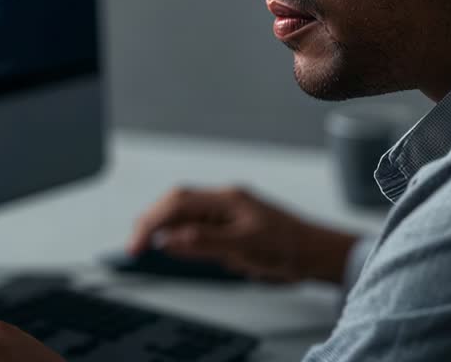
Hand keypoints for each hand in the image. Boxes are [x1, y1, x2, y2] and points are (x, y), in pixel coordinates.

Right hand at [128, 185, 354, 284]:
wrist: (315, 252)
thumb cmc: (289, 246)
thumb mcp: (243, 247)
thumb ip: (204, 241)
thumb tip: (170, 238)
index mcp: (226, 199)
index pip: (176, 204)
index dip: (152, 222)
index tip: (138, 244)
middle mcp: (224, 201)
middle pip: (176, 204)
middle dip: (151, 222)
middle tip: (135, 246)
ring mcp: (227, 212)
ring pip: (184, 214)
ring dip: (164, 227)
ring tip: (147, 246)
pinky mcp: (231, 225)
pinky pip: (197, 225)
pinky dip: (181, 235)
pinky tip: (176, 246)